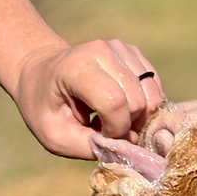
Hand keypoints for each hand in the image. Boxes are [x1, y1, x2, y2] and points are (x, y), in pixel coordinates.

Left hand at [12, 39, 163, 159]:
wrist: (42, 74)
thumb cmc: (46, 108)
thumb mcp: (55, 137)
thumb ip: (91, 146)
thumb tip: (129, 143)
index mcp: (77, 67)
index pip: (114, 102)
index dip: (115, 129)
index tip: (101, 135)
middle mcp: (102, 50)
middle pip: (138, 101)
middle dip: (128, 124)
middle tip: (106, 128)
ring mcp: (121, 49)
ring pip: (152, 95)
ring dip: (138, 116)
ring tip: (113, 117)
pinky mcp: (133, 53)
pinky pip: (154, 87)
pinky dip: (144, 105)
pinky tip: (123, 106)